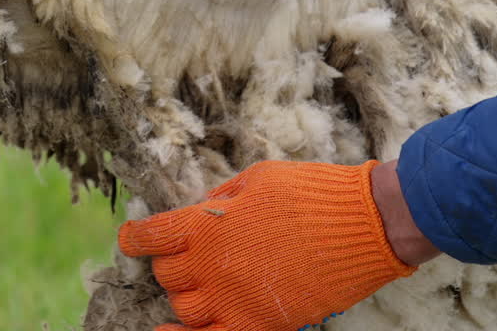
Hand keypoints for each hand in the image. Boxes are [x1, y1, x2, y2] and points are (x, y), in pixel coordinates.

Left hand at [118, 161, 416, 330]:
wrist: (364, 223)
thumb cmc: (310, 193)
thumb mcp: (254, 179)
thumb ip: (219, 199)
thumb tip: (201, 210)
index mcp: (205, 224)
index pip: (150, 236)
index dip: (136, 238)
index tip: (132, 239)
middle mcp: (211, 265)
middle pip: (166, 275)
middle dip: (169, 264)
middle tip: (186, 256)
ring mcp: (234, 298)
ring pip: (184, 308)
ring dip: (185, 296)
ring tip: (201, 284)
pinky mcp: (261, 323)